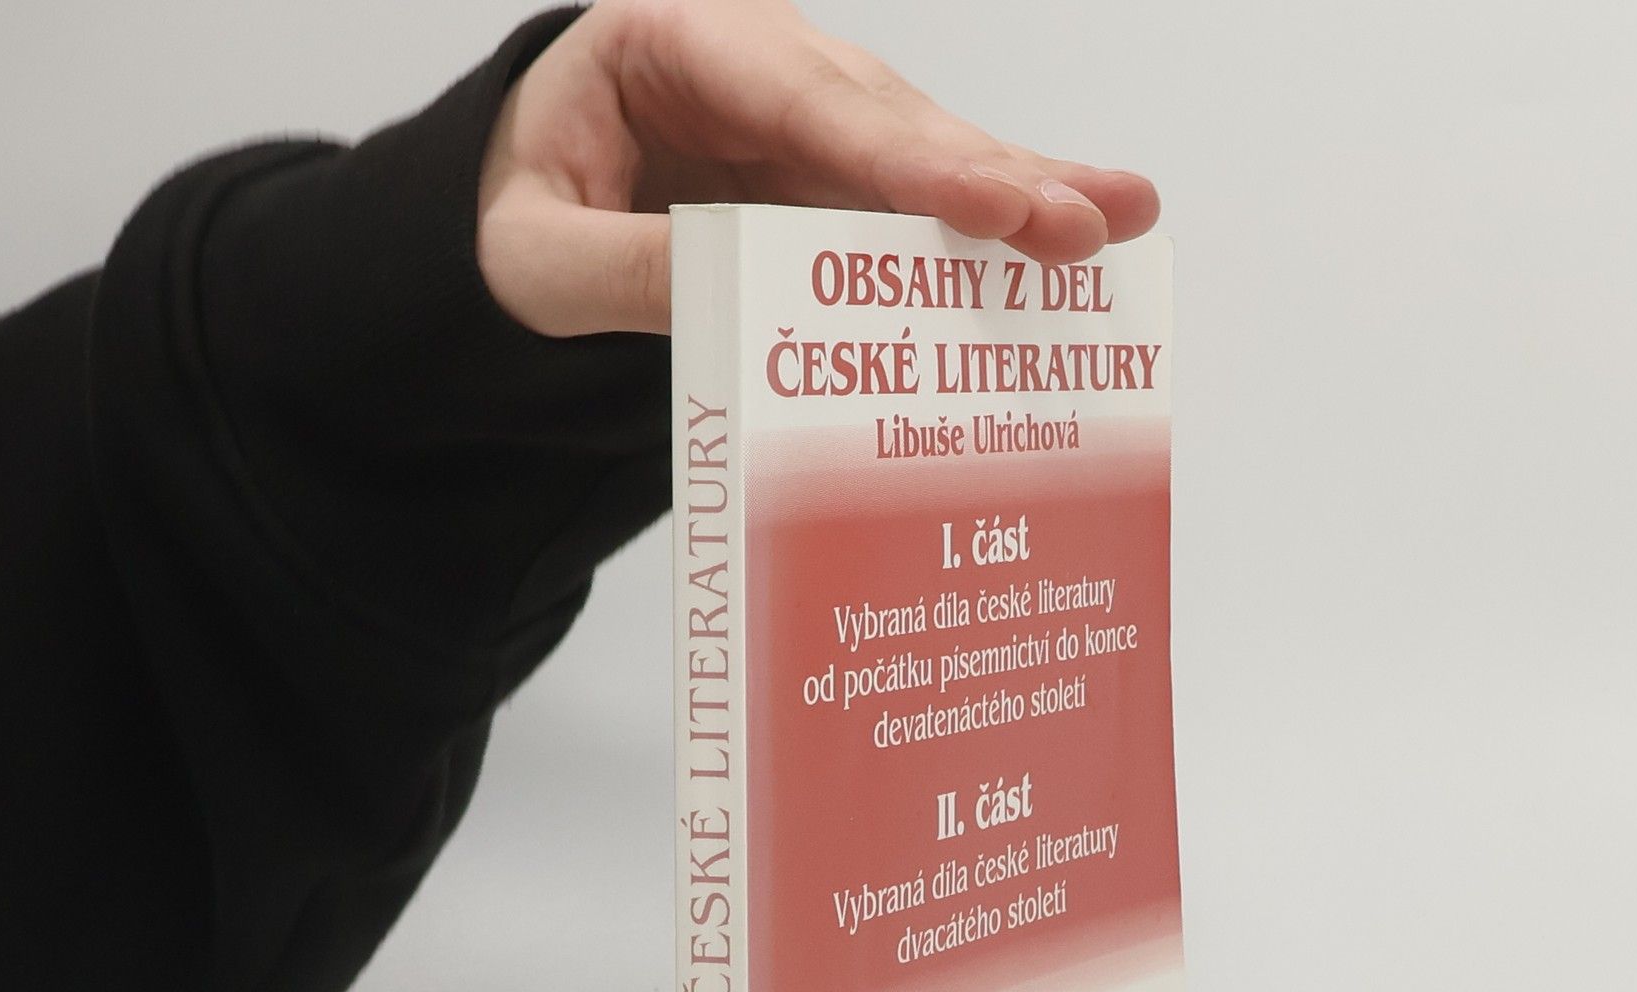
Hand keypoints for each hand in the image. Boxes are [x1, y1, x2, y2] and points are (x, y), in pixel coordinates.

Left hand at [477, 0, 1160, 336]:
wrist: (517, 212)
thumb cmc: (519, 214)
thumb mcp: (533, 257)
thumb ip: (624, 272)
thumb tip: (736, 301)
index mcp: (675, 45)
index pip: (803, 102)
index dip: (904, 158)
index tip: (988, 202)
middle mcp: (762, 69)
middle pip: (890, 122)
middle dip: (994, 177)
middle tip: (1086, 225)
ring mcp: (809, 126)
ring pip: (925, 157)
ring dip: (1021, 197)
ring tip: (1119, 223)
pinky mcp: (833, 184)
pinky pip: (919, 208)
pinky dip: (994, 230)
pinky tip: (1078, 236)